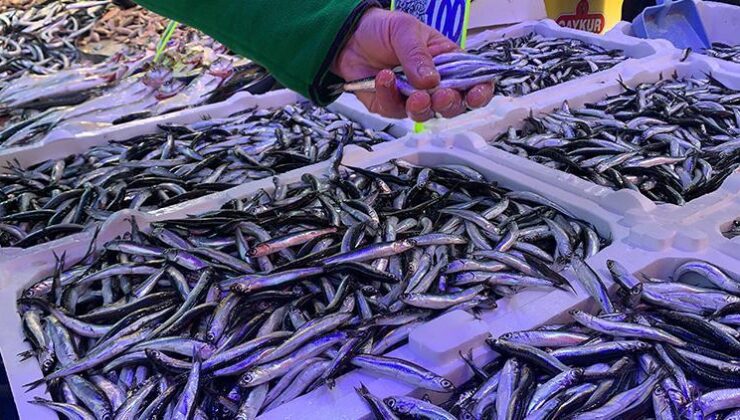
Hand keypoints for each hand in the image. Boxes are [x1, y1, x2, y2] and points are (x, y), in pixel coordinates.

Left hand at [332, 8, 493, 121]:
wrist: (350, 38)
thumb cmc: (383, 30)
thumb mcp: (406, 30)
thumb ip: (418, 55)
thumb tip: (431, 80)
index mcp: (447, 62)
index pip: (473, 81)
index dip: (479, 91)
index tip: (476, 94)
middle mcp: (433, 84)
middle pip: (453, 105)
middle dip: (449, 104)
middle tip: (440, 96)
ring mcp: (412, 97)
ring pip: (426, 114)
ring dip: (421, 107)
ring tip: (412, 94)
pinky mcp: (391, 105)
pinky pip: (394, 110)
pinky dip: (389, 95)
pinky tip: (384, 78)